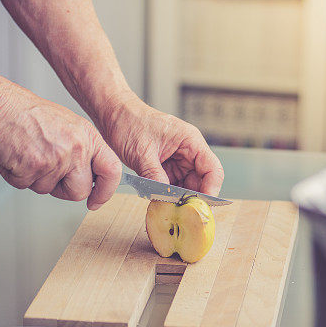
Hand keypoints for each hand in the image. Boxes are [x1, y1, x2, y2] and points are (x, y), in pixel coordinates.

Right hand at [0, 86, 121, 209]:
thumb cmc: (28, 114)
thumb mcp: (69, 126)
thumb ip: (82, 151)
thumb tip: (89, 177)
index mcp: (89, 137)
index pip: (112, 170)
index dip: (105, 191)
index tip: (96, 201)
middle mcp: (76, 148)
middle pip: (79, 191)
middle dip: (63, 190)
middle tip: (48, 173)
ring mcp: (55, 159)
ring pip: (48, 190)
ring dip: (34, 179)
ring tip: (28, 153)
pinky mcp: (32, 167)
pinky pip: (25, 186)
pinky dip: (16, 175)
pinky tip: (15, 155)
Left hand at [100, 93, 223, 195]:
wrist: (113, 114)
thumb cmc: (129, 122)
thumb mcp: (141, 152)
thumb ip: (154, 176)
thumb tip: (165, 197)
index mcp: (190, 141)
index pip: (212, 169)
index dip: (211, 189)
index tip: (200, 206)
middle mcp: (188, 151)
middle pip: (201, 180)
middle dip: (192, 197)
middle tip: (179, 212)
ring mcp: (178, 159)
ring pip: (187, 185)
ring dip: (178, 197)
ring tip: (166, 207)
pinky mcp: (166, 166)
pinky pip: (173, 185)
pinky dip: (167, 194)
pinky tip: (158, 201)